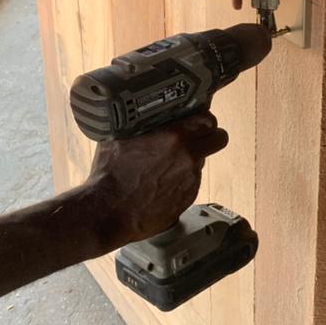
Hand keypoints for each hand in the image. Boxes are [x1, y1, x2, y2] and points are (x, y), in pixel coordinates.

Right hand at [85, 113, 227, 248]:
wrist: (107, 212)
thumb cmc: (110, 175)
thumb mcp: (121, 135)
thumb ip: (145, 123)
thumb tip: (152, 112)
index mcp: (174, 136)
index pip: (207, 119)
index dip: (202, 119)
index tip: (196, 120)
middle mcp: (188, 157)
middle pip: (218, 138)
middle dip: (209, 136)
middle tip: (195, 138)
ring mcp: (190, 179)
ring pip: (202, 160)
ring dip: (190, 159)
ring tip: (166, 164)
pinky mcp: (188, 197)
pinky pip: (192, 180)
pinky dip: (182, 179)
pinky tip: (161, 182)